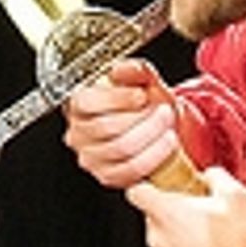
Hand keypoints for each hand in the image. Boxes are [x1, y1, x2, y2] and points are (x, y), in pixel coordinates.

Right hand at [63, 60, 180, 189]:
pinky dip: (154, 156)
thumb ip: (133, 70)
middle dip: (142, 118)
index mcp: (78, 105)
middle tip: (163, 111)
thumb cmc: (145, 104)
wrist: (159, 129)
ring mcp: (90, 158)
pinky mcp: (106, 176)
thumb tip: (121, 70)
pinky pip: (130, 170)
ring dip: (152, 135)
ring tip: (167, 125)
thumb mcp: (143, 80)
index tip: (141, 95)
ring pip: (121, 148)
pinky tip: (165, 143)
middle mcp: (78, 133)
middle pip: (106, 127)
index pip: (87, 102)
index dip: (117, 99)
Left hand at [125, 165, 245, 246]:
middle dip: (173, 211)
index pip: (136, 192)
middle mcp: (157, 238)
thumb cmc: (239, 243)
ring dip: (181, 234)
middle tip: (200, 210)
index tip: (164, 186)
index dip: (149, 186)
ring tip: (210, 234)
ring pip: (164, 239)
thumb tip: (210, 176)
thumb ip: (216, 177)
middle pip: (153, 216)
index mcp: (164, 213)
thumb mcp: (235, 195)